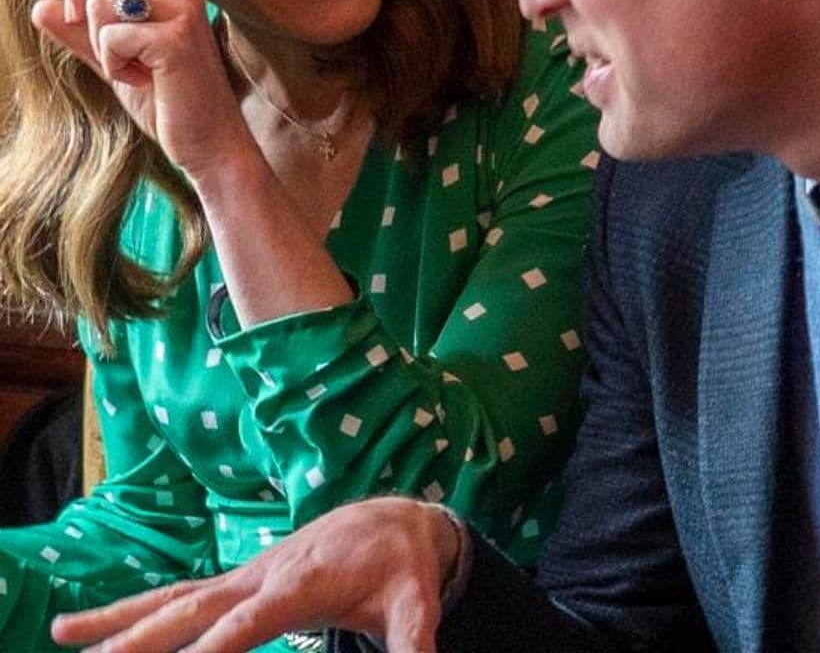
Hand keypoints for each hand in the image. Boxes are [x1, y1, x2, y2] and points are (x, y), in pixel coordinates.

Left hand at [30, 0, 251, 179]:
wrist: (212, 145)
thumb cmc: (171, 105)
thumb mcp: (118, 65)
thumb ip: (84, 36)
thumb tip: (41, 7)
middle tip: (75, 18)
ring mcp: (182, 14)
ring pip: (101, 2)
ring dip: (98, 43)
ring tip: (130, 70)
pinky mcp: (175, 41)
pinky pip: (111, 37)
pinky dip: (112, 65)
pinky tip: (141, 82)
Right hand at [50, 497, 460, 652]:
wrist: (391, 520)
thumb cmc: (401, 564)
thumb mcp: (415, 602)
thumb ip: (414, 639)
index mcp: (305, 581)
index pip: (254, 618)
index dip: (218, 644)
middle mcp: (265, 573)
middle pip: (198, 606)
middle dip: (148, 636)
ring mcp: (246, 575)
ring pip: (175, 596)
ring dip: (121, 618)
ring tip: (64, 634)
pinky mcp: (237, 581)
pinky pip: (177, 595)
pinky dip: (130, 610)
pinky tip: (83, 626)